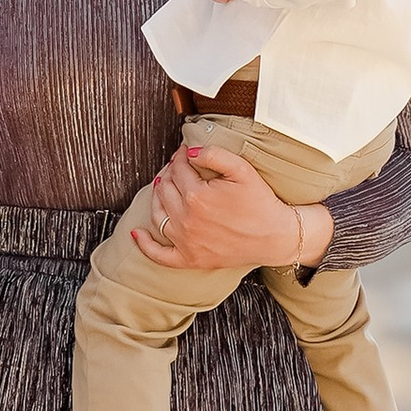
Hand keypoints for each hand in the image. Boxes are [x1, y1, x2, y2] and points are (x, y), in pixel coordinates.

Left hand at [129, 141, 328, 276]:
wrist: (275, 237)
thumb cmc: (260, 203)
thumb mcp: (243, 170)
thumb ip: (215, 155)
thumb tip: (189, 152)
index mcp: (197, 196)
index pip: (178, 169)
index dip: (180, 157)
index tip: (185, 153)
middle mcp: (186, 220)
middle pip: (165, 188)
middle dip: (169, 173)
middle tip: (178, 167)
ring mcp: (186, 242)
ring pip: (157, 213)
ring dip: (157, 197)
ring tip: (165, 186)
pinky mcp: (189, 259)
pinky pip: (159, 255)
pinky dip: (144, 244)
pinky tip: (136, 233)